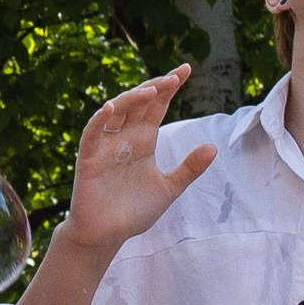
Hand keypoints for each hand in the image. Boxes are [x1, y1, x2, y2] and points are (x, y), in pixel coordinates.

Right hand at [64, 65, 216, 253]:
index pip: (157, 106)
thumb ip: (189, 168)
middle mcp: (125, 138)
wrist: (108, 235)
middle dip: (156, 88)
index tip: (186, 69)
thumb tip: (213, 146)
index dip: (169, 88)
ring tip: (152, 91)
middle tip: (175, 77)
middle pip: (139, 103)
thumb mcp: (169, 188)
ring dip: (132, 98)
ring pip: (117, 111)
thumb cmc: (134, 211)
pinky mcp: (89, 159)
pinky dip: (100, 119)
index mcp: (143, 140)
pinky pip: (92, 133)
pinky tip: (111, 108)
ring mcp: (106, 146)